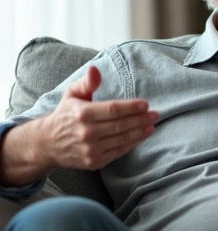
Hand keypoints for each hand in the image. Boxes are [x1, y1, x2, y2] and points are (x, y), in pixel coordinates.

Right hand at [1, 66, 156, 185]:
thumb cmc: (65, 115)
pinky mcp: (94, 161)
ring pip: (122, 139)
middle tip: (155, 115)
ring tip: (152, 125)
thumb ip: (86, 82)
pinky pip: (119, 151)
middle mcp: (86, 132)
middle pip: (121, 125)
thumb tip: (95, 69)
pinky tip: (142, 136)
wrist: (47, 144)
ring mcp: (90, 149)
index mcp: (82, 114)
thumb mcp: (72, 95)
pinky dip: (132, 143)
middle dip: (141, 119)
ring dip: (140, 132)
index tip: (145, 104)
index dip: (131, 107)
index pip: (113, 110)